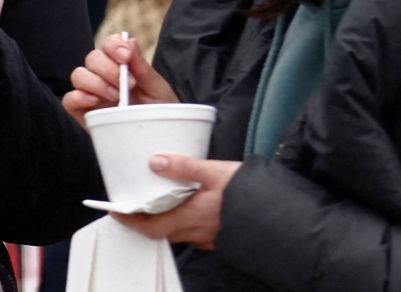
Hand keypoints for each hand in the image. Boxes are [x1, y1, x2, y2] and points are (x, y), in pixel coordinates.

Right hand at [62, 35, 179, 127]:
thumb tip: (130, 41)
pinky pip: (68, 100)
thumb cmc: (160, 112)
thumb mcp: (157, 89)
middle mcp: (102, 76)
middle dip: (108, 69)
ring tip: (116, 97)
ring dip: (96, 83)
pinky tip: (95, 102)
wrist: (158, 141)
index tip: (125, 57)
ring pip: (78, 75)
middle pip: (92, 58)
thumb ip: (142, 67)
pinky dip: (78, 97)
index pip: (108, 44)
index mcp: (120, 65)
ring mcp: (90, 94)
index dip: (114, 46)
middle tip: (128, 85)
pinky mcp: (82, 112)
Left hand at [112, 155, 240, 249]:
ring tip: (158, 202)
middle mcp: (198, 232)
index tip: (115, 211)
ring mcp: (211, 237)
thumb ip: (184, 166)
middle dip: (146, 221)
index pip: (150, 226)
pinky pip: (196, 233)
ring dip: (166, 221)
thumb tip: (154, 161)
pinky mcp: (223, 236)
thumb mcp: (215, 172)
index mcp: (190, 217)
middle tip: (133, 206)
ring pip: (180, 233)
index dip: (130, 221)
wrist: (284, 215)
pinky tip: (189, 208)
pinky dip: (186, 222)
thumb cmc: (250, 192)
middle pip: (163, 231)